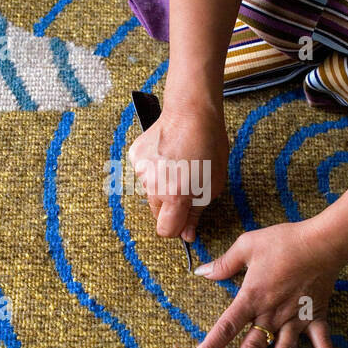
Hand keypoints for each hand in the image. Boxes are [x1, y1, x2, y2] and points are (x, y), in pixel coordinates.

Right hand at [127, 100, 227, 240]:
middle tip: (186, 188)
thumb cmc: (209, 146)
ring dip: (162, 187)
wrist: (191, 112)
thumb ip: (196, 213)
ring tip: (178, 166)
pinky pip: (144, 174)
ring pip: (150, 193)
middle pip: (157, 214)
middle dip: (170, 208)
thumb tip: (187, 234)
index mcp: (176, 196)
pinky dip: (154, 170)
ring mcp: (141, 171)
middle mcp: (154, 187)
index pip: (165, 231)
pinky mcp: (135, 158)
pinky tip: (167, 156)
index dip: (176, 229)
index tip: (184, 222)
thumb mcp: (213, 185)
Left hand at [187, 218, 343, 347]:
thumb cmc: (284, 241)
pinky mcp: (315, 316)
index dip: (209, 347)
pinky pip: (322, 341)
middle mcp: (272, 314)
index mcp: (252, 298)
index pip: (226, 327)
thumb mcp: (248, 245)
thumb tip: (201, 271)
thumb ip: (224, 263)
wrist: (322, 242)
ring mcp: (295, 319)